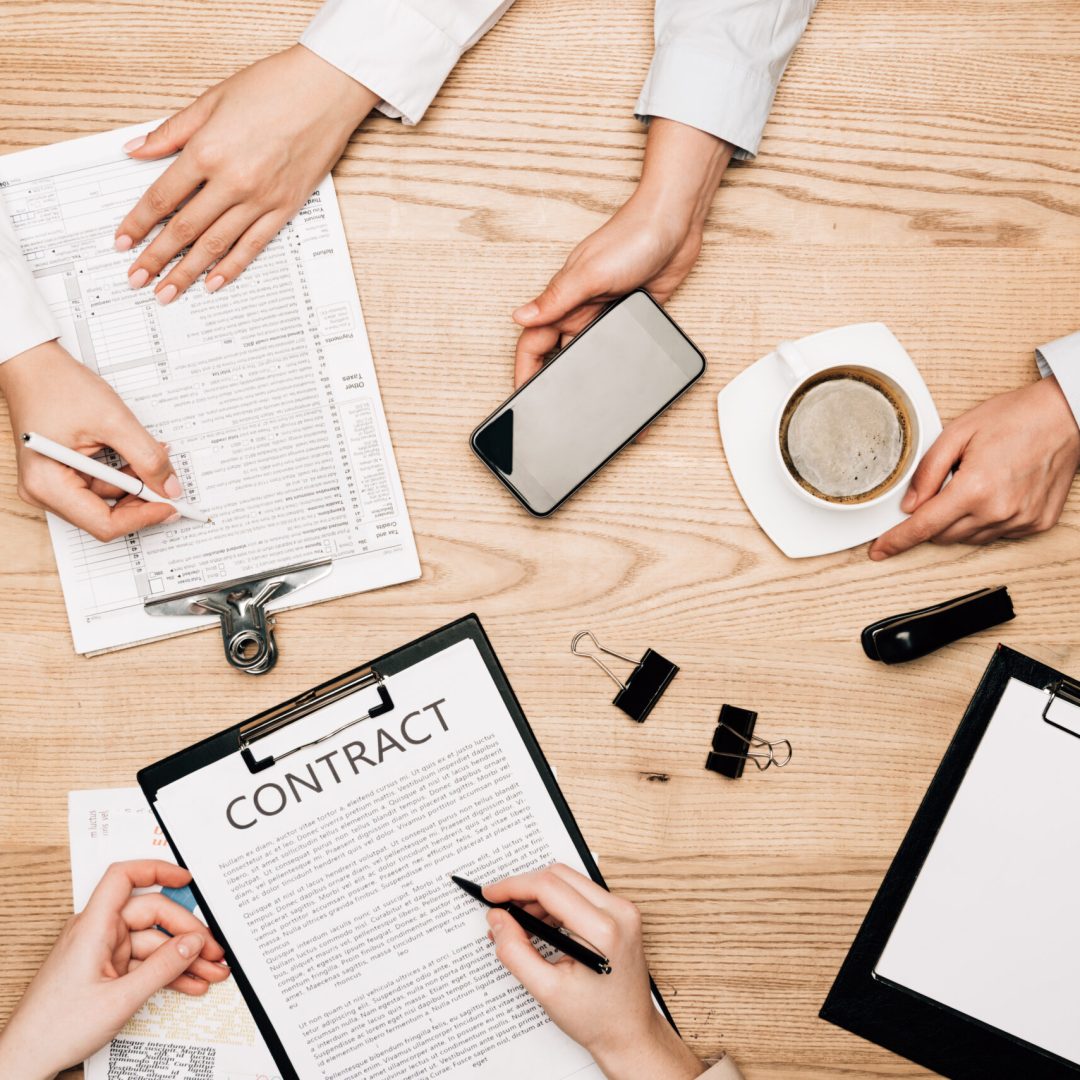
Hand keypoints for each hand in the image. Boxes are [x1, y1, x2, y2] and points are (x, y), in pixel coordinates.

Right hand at [0, 341, 183, 539]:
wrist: (34, 364)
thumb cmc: (58, 385)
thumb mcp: (114, 421)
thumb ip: (147, 457)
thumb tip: (170, 487)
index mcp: (48, 484)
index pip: (104, 523)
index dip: (143, 516)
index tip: (172, 505)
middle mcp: (45, 491)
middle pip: (105, 515)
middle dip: (142, 499)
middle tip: (170, 484)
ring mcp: (52, 483)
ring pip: (106, 499)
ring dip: (135, 483)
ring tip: (154, 458)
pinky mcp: (61, 473)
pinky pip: (99, 484)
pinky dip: (123, 473)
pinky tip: (137, 457)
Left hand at [0, 861, 228, 1079]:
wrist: (27, 1061)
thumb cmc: (55, 1029)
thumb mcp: (120, 999)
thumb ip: (162, 968)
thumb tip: (194, 942)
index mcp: (93, 926)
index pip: (124, 878)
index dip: (157, 870)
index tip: (187, 879)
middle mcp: (98, 933)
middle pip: (151, 915)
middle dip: (187, 933)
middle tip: (213, 951)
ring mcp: (103, 953)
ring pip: (154, 943)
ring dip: (184, 959)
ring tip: (211, 973)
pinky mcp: (107, 972)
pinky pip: (146, 963)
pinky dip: (168, 973)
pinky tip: (190, 984)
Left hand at [115, 45, 377, 302]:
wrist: (327, 90)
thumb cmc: (274, 86)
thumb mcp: (212, 100)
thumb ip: (172, 131)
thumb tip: (137, 151)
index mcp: (208, 151)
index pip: (162, 197)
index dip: (138, 223)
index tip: (123, 241)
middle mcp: (232, 181)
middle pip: (184, 229)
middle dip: (156, 258)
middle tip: (137, 279)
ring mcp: (261, 199)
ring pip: (216, 245)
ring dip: (187, 272)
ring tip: (168, 292)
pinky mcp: (285, 208)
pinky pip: (253, 245)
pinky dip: (231, 267)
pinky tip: (213, 282)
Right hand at [485, 864, 705, 1079]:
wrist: (631, 1034)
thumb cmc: (597, 1019)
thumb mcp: (547, 990)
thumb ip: (515, 951)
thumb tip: (497, 919)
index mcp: (603, 930)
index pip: (549, 886)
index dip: (513, 886)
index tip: (490, 894)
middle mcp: (619, 911)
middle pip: (559, 876)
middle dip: (524, 889)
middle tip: (501, 911)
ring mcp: (623, 910)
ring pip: (569, 881)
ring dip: (539, 896)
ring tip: (519, 925)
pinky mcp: (621, 913)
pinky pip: (581, 893)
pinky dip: (556, 903)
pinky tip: (540, 925)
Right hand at [511, 119, 730, 386]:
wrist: (675, 223)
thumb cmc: (632, 237)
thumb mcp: (589, 273)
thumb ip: (555, 300)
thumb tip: (520, 318)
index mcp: (564, 299)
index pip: (533, 342)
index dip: (525, 370)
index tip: (521, 396)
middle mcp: (581, 308)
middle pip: (559, 353)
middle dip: (553, 381)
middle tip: (553, 410)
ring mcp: (607, 313)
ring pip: (590, 353)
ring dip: (588, 376)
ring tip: (590, 406)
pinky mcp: (633, 315)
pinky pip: (620, 346)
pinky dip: (618, 363)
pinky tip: (623, 380)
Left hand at [870, 377, 1079, 558]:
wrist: (1066, 416)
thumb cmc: (1015, 418)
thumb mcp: (958, 433)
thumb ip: (927, 471)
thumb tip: (909, 504)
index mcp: (975, 489)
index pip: (923, 527)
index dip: (897, 540)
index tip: (879, 550)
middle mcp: (999, 511)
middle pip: (943, 535)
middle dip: (930, 520)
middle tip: (939, 490)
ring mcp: (1021, 521)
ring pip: (969, 538)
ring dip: (958, 521)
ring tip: (974, 484)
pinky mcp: (1037, 524)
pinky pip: (996, 534)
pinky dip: (985, 520)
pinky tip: (994, 493)